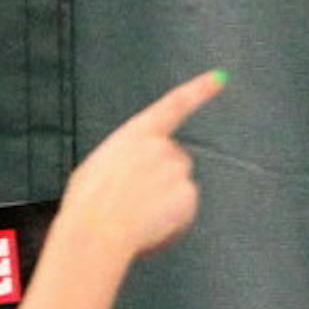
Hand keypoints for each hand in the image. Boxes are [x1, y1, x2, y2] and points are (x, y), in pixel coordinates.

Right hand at [59, 69, 223, 259]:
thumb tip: (134, 172)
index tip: (220, 78)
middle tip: (134, 199)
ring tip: (137, 216)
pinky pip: (185, 210)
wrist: (96, 230)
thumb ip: (125, 158)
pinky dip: (172, 220)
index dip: (200, 90)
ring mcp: (177, 170)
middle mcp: (162, 146)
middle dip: (161, 177)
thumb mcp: (99, 164)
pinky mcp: (188, 196)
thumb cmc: (88, 202)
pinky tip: (149, 227)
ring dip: (165, 199)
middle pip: (174, 159)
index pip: (175, 105)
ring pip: (179, 186)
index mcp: (137, 132)